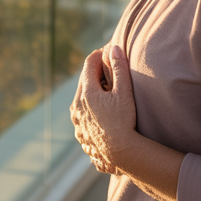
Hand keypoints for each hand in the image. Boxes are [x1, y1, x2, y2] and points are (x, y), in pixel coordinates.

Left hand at [71, 45, 137, 173]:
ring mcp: (76, 120)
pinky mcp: (80, 132)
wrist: (119, 152)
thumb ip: (119, 68)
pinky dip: (90, 107)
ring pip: (81, 98)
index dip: (99, 55)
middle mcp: (76, 105)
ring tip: (106, 91)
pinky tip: (101, 112)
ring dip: (91, 91)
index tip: (107, 52)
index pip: (89, 64)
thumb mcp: (124, 92)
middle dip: (95, 72)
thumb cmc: (124, 121)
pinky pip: (82, 113)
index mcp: (86, 93)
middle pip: (83, 80)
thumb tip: (113, 48)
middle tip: (107, 68)